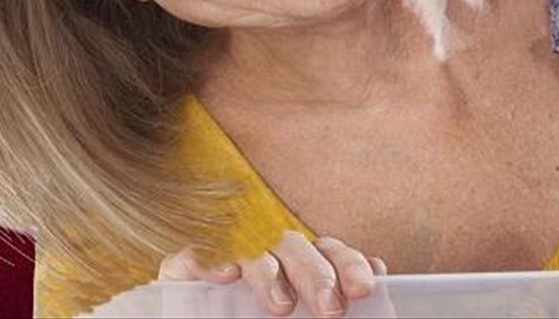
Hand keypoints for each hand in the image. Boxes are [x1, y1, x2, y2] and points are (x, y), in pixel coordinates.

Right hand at [158, 231, 387, 317]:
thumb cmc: (252, 318)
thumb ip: (320, 306)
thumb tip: (376, 275)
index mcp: (300, 267)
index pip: (329, 253)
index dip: (349, 265)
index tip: (366, 287)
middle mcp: (267, 256)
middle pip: (295, 246)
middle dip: (316, 273)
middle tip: (331, 308)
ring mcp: (225, 257)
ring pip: (250, 246)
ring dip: (269, 271)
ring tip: (281, 306)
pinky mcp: (183, 268)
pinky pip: (195, 252)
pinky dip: (210, 259)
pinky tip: (225, 276)